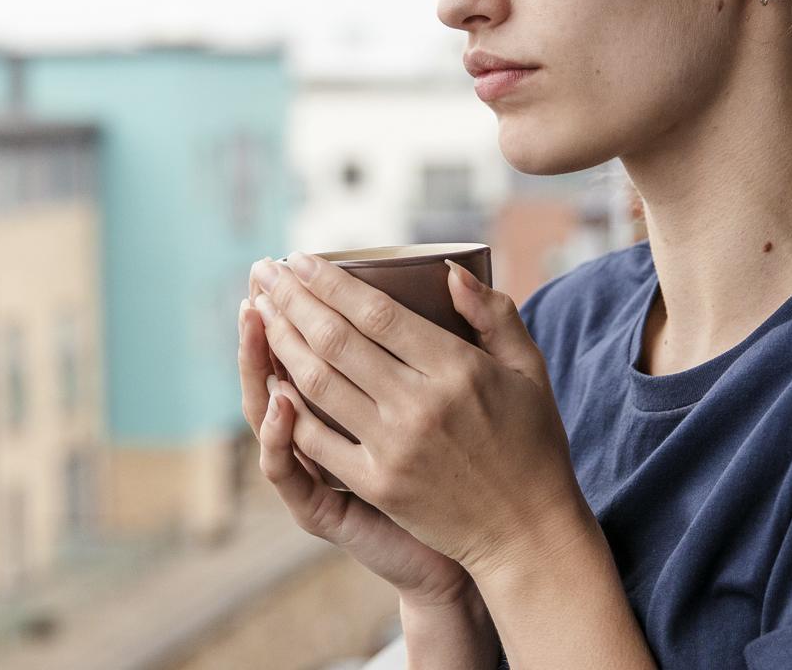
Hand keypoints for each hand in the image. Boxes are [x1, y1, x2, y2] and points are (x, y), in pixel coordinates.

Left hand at [253, 252, 589, 580]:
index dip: (330, 283)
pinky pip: (317, 439)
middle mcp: (421, 405)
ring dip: (282, 342)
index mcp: (459, 369)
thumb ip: (494, 314)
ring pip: (318, 383)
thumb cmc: (532, 443)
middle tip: (265, 271)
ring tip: (259, 311)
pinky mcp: (377, 485)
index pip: (378, 313)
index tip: (300, 259)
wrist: (527, 532)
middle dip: (293, 300)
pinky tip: (271, 378)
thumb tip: (450, 272)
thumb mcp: (529, 370)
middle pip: (337, 340)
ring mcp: (394, 448)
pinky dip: (288, 406)